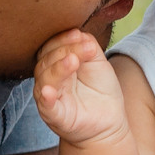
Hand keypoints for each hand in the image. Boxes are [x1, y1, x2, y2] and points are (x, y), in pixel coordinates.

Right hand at [33, 29, 129, 146]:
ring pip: (45, 81)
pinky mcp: (56, 116)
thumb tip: (80, 34)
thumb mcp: (98, 63)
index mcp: (57, 65)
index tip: (78, 34)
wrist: (109, 120)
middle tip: (82, 47)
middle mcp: (50, 80)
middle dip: (63, 51)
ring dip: (58, 69)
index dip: (62, 39)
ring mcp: (51, 98)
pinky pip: (47, 107)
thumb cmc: (100, 90)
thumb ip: (89, 47)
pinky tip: (49, 91)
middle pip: (46, 61)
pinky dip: (46, 99)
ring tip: (73, 61)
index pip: (52, 48)